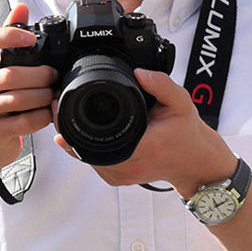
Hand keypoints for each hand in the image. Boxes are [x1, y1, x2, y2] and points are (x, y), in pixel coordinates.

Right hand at [0, 4, 57, 173]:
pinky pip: (24, 121)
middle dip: (40, 75)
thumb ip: (8, 41)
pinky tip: (47, 114)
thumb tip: (21, 7)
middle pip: (11, 74)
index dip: (8, 35)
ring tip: (52, 95)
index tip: (31, 39)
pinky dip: (42, 117)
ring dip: (43, 96)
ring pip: (19, 98)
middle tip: (53, 77)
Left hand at [55, 67, 236, 197]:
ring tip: (63, 114)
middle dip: (67, 127)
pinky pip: (93, 164)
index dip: (73, 125)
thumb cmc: (187, 133)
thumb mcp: (181, 102)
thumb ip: (162, 84)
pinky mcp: (118, 179)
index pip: (97, 141)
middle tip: (56, 105)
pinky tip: (78, 131)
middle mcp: (130, 166)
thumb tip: (138, 71)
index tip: (61, 106)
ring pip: (85, 159)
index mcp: (143, 147)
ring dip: (73, 138)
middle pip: (84, 150)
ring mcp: (123, 176)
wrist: (194, 161)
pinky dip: (83, 148)